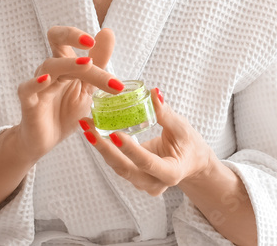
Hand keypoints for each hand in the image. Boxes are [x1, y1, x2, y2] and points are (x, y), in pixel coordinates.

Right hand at [13, 26, 121, 160]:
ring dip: (70, 65)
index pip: (67, 38)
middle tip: (89, 42)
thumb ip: (98, 62)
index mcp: (65, 63)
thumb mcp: (87, 87)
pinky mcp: (28, 102)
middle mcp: (50, 68)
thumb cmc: (65, 112)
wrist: (45, 141)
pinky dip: (35, 83)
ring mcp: (38, 84)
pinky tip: (46, 80)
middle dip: (71, 35)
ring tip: (87, 65)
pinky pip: (27, 88)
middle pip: (55, 39)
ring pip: (51, 66)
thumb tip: (108, 32)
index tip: (99, 38)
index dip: (79, 34)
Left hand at [79, 87, 217, 195]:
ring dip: (100, 147)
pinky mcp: (133, 177)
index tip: (114, 134)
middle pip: (125, 169)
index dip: (130, 150)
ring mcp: (142, 183)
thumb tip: (154, 92)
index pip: (147, 162)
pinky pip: (116, 163)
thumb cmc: (188, 144)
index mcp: (170, 173)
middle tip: (89, 129)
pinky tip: (93, 131)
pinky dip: (105, 148)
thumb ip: (166, 114)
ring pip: (117, 167)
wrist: (190, 162)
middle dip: (104, 149)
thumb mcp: (182, 128)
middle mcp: (153, 183)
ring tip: (86, 126)